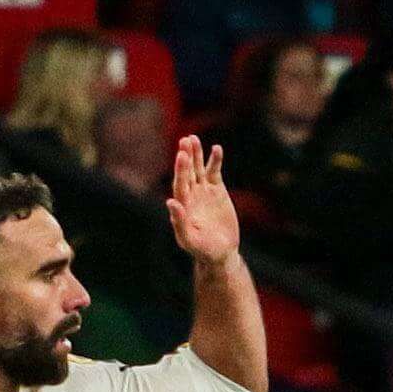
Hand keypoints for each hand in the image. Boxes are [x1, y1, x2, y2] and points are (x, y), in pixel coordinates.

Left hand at [163, 132, 238, 260]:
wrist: (222, 253)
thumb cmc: (204, 250)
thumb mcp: (191, 240)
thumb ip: (180, 222)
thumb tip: (170, 202)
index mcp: (182, 206)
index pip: (180, 184)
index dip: (181, 170)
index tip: (182, 156)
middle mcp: (190, 196)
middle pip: (187, 173)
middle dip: (186, 157)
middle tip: (185, 141)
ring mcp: (203, 191)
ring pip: (198, 169)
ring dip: (197, 154)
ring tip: (193, 138)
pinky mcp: (217, 190)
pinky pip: (214, 172)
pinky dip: (215, 161)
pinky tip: (216, 148)